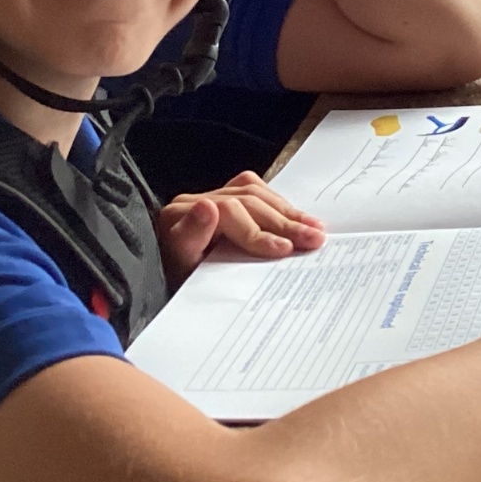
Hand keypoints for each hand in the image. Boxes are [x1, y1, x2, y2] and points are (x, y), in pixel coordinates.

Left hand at [156, 172, 326, 287]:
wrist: (165, 289)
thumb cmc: (175, 287)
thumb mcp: (181, 275)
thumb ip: (190, 239)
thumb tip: (207, 208)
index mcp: (178, 217)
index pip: (228, 212)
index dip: (257, 231)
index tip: (283, 251)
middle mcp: (193, 201)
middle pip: (247, 201)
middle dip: (283, 222)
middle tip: (314, 240)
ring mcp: (208, 199)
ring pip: (254, 193)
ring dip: (288, 212)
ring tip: (315, 230)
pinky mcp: (222, 202)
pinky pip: (254, 191)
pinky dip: (277, 204)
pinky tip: (297, 218)